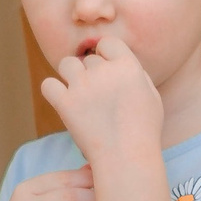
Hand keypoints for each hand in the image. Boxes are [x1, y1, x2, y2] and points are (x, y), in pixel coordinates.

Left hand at [38, 37, 164, 167]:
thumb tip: (119, 62)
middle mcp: (104, 71)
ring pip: (66, 64)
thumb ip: (136, 74)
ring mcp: (82, 86)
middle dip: (92, 74)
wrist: (126, 158)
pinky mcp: (64, 103)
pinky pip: (48, 85)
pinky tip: (63, 101)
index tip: (107, 71)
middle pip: (89, 60)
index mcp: (128, 66)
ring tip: (79, 94)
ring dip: (70, 75)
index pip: (108, 43)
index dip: (106, 55)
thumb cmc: (143, 130)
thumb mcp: (152, 96)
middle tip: (98, 97)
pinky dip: (53, 91)